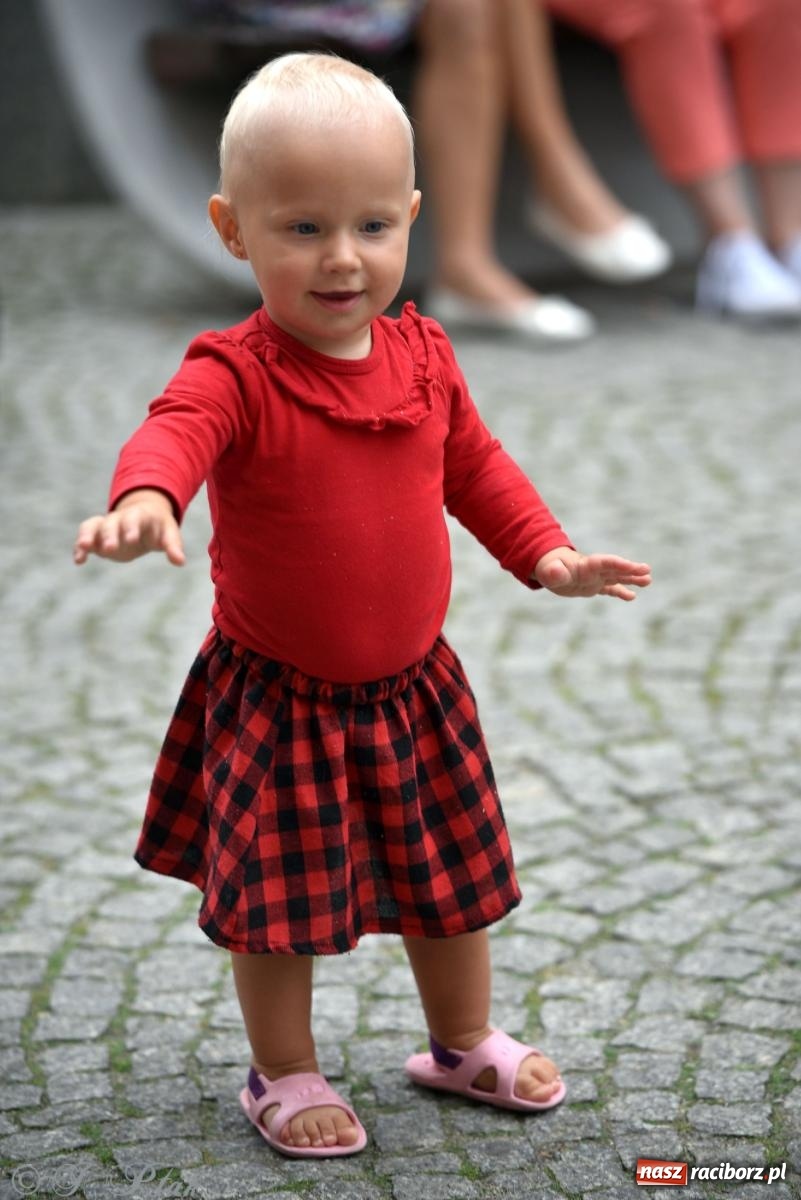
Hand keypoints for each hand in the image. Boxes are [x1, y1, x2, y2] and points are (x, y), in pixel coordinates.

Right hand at [73, 490, 184, 566]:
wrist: (144, 518)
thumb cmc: (158, 527)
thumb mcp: (169, 534)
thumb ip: (173, 546)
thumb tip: (180, 562)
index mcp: (140, 515)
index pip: (135, 518)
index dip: (132, 527)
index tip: (131, 539)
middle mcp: (120, 518)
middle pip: (112, 523)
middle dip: (110, 535)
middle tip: (110, 549)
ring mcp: (106, 524)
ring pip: (93, 526)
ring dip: (87, 536)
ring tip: (84, 548)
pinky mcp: (97, 535)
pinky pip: (85, 536)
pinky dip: (80, 547)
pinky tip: (79, 560)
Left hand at [533, 547, 650, 600]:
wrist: (549, 568)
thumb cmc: (547, 568)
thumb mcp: (547, 571)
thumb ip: (553, 572)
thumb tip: (555, 572)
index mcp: (585, 565)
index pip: (605, 563)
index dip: (619, 564)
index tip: (634, 566)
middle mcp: (594, 570)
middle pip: (615, 568)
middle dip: (630, 569)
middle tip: (647, 571)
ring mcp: (596, 578)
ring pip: (617, 577)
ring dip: (632, 578)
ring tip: (648, 580)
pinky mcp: (594, 586)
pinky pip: (610, 589)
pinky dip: (621, 592)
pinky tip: (632, 597)